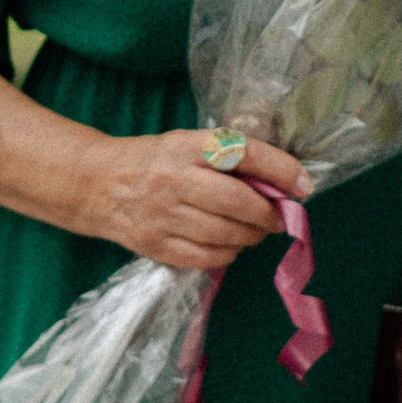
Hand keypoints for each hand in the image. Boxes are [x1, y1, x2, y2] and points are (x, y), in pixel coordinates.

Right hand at [86, 129, 309, 271]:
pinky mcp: (154, 245)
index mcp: (186, 146)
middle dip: (267, 214)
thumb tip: (281, 183)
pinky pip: (205, 258)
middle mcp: (173, 178)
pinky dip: (227, 254)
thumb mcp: (186, 144)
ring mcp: (161, 215)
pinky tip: (228, 245)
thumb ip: (227, 159)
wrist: (97, 184)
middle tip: (277, 218)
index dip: (280, 170)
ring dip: (251, 236)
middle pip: (237, 202)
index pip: (244, 153)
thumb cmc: (155, 162)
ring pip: (224, 234)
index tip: (303, 185)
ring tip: (254, 231)